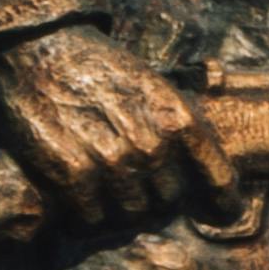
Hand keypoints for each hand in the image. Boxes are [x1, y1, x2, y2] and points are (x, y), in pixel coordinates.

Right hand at [0, 24, 231, 230]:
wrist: (44, 49)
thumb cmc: (102, 70)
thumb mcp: (156, 88)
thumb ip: (178, 129)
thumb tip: (200, 177)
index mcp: (179, 121)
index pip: (218, 179)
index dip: (224, 204)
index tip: (222, 215)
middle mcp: (151, 144)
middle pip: (169, 202)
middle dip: (155, 200)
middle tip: (133, 190)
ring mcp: (111, 160)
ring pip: (132, 215)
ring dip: (119, 214)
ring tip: (104, 199)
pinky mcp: (71, 172)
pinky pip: (91, 218)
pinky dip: (85, 220)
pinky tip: (78, 207)